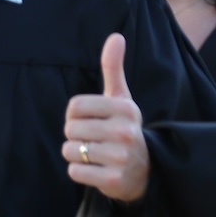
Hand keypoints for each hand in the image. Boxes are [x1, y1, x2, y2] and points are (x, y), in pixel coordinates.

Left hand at [65, 34, 149, 202]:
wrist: (145, 170)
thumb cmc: (124, 128)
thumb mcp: (122, 99)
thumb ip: (114, 68)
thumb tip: (116, 36)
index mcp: (124, 108)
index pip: (74, 106)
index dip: (74, 115)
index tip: (89, 120)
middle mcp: (124, 131)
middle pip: (70, 129)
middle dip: (75, 136)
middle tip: (93, 140)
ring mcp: (120, 157)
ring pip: (70, 151)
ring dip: (76, 155)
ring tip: (94, 155)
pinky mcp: (113, 179)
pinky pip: (75, 172)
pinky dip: (79, 172)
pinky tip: (96, 169)